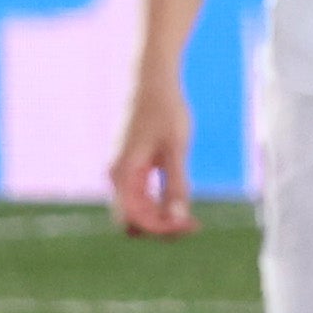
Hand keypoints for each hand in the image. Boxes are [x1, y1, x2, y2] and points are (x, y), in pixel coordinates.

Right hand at [108, 76, 194, 237]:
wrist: (155, 83)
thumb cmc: (166, 112)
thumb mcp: (176, 149)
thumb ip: (176, 184)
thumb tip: (178, 218)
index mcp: (124, 173)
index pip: (134, 218)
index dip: (160, 228)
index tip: (188, 227)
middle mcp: (118, 177)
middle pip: (132, 219)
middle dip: (161, 228)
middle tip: (194, 226)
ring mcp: (123, 174)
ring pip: (136, 211)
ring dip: (161, 220)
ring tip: (192, 221)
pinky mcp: (133, 170)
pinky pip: (141, 199)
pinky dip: (159, 207)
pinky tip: (182, 206)